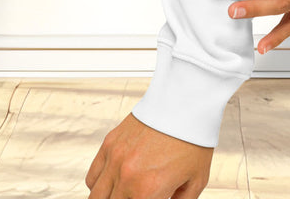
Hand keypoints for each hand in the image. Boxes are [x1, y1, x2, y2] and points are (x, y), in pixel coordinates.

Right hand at [85, 113, 211, 198]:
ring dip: (108, 198)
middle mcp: (126, 177)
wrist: (187, 101)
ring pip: (95, 197)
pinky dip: (99, 185)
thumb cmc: (195, 138)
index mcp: (147, 191)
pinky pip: (92, 177)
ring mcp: (115, 159)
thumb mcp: (197, 180)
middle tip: (138, 196)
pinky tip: (114, 183)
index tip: (151, 198)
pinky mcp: (109, 143)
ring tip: (124, 193)